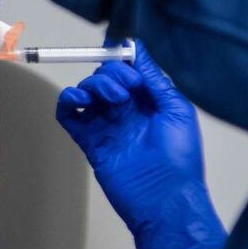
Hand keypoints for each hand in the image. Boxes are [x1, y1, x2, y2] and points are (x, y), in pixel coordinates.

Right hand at [55, 45, 225, 248]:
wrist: (165, 199)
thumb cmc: (180, 159)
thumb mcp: (177, 109)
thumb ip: (155, 78)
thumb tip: (138, 49)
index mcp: (150, 102)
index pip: (129, 70)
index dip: (123, 59)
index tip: (124, 55)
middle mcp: (127, 111)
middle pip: (105, 76)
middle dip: (112, 73)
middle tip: (126, 89)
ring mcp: (107, 125)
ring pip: (87, 90)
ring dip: (94, 85)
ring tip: (112, 100)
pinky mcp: (89, 141)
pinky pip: (69, 114)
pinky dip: (67, 100)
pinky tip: (80, 100)